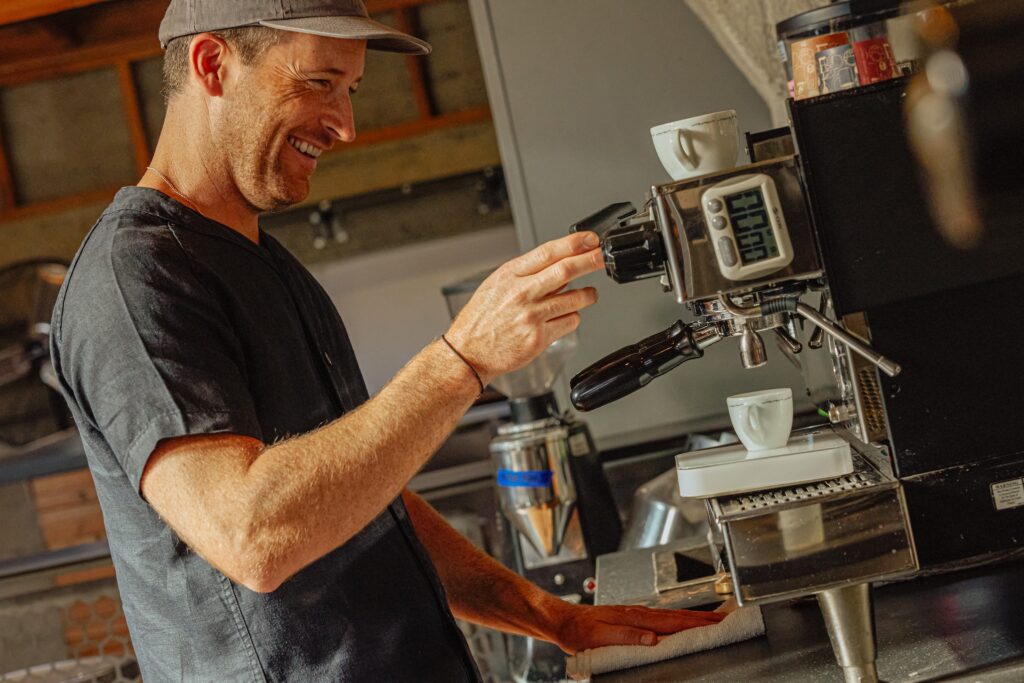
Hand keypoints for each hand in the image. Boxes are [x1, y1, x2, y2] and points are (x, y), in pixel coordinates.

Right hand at [445, 232, 603, 382]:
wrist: (468, 352)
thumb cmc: (481, 319)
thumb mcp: (497, 285)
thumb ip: (527, 274)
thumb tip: (560, 263)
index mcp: (510, 275)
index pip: (548, 252)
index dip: (574, 243)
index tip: (590, 240)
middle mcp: (521, 293)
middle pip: (566, 271)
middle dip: (591, 261)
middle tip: (603, 257)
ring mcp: (531, 316)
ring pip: (575, 298)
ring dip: (588, 295)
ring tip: (588, 294)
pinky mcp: (539, 338)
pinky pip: (570, 322)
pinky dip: (573, 318)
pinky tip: (564, 318)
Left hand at [551, 603, 725, 653]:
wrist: (565, 621)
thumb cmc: (580, 630)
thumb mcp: (599, 636)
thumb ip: (626, 636)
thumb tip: (652, 638)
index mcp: (636, 618)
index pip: (673, 621)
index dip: (697, 623)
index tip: (717, 624)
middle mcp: (640, 613)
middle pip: (678, 616)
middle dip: (704, 618)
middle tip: (725, 621)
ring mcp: (638, 615)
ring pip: (672, 616)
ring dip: (694, 618)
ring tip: (713, 621)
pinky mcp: (634, 618)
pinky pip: (663, 619)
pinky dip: (679, 620)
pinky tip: (683, 624)